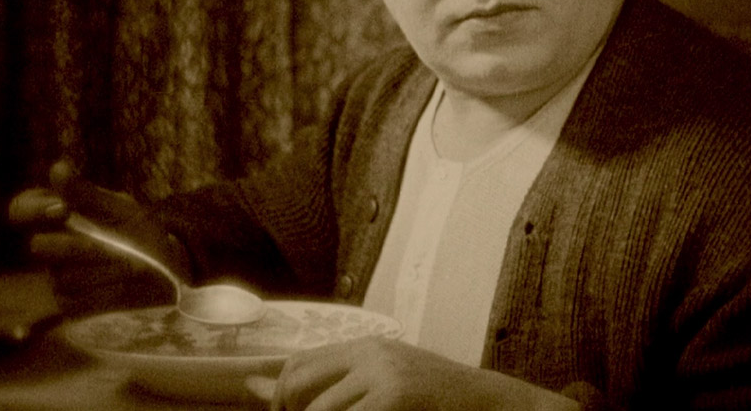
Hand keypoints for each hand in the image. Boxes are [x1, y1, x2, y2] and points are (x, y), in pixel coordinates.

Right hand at [8, 160, 187, 313]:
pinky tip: (128, 285)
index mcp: (59, 217)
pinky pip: (78, 303)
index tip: (63, 209)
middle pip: (39, 248)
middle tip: (116, 244)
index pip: (22, 209)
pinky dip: (109, 293)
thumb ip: (88, 194)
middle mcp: (52, 248)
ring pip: (64, 278)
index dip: (34, 210)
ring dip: (106, 270)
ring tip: (134, 265)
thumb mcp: (122, 208)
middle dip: (81, 246)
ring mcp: (58, 279)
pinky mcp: (72, 306)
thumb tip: (58, 168)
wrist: (167, 266)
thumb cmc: (140, 230)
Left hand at [269, 336, 579, 410]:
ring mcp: (383, 373)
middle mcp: (370, 352)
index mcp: (366, 346)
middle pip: (296, 382)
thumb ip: (332, 386)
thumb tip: (258, 387)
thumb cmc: (438, 404)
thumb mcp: (385, 385)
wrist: (493, 405)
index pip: (298, 365)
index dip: (281, 398)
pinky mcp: (395, 396)